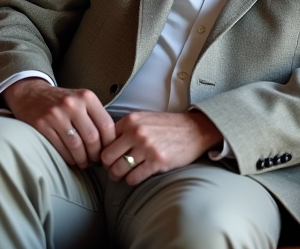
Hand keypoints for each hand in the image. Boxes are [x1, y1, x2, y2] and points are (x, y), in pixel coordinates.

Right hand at [3, 79, 115, 167]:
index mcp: (87, 97)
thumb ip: (95, 116)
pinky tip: (72, 160)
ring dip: (83, 159)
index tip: (109, 151)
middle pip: (92, 137)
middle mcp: (73, 104)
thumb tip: (111, 142)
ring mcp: (56, 114)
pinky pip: (60, 148)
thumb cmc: (62, 101)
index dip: (110, 143)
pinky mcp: (42, 124)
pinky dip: (69, 158)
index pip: (106, 125)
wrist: (31, 94)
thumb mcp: (81, 100)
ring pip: (76, 145)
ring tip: (85, 163)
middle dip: (96, 154)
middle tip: (96, 161)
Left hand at [101, 111, 221, 185]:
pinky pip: (133, 178)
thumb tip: (105, 144)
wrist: (195, 130)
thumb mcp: (145, 119)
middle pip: (107, 157)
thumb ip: (126, 128)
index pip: (105, 140)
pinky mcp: (157, 161)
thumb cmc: (168, 126)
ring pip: (118, 169)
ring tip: (122, 175)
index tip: (108, 158)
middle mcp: (137, 132)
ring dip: (118, 176)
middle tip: (112, 169)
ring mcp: (147, 147)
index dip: (104, 151)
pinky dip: (132, 180)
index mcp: (131, 120)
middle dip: (108, 166)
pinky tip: (136, 177)